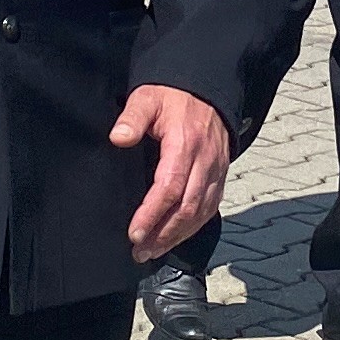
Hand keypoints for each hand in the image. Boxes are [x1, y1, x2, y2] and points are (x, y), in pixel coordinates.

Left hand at [111, 85, 229, 261]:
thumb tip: (119, 138)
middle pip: (188, 207)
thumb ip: (133, 117)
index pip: (170, 187)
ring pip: (201, 212)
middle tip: (140, 251)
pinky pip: (211, 206)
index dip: (152, 214)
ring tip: (153, 251)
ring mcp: (216, 169)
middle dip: (163, 234)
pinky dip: (194, 226)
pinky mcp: (220, 174)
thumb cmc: (173, 95)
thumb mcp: (147, 97)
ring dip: (178, 235)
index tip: (134, 233)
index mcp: (185, 143)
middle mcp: (205, 161)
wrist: (206, 87)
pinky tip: (176, 237)